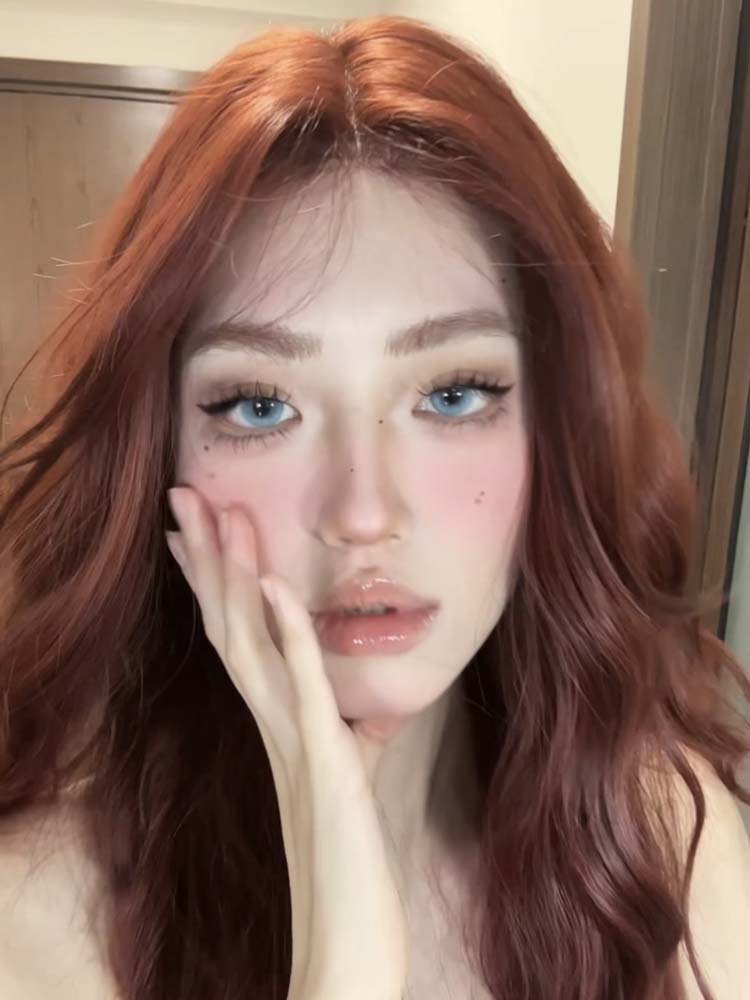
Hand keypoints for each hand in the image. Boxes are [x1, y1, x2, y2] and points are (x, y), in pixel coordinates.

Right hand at [165, 486, 407, 999]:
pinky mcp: (326, 765)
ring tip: (217, 514)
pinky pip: (303, 687)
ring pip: (250, 644)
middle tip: (184, 497)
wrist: (346, 947)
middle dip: (208, 559)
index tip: (191, 536)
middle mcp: (274, 729)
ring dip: (235, 576)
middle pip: (228, 626)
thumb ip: (348, 738)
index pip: (234, 641)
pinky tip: (278, 586)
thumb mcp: (349, 783)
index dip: (210, 586)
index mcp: (277, 727)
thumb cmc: (349, 867)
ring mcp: (294, 744)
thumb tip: (368, 711)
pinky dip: (289, 633)